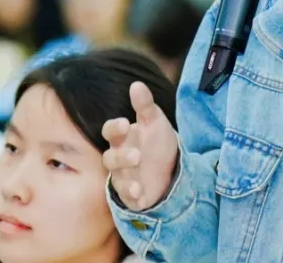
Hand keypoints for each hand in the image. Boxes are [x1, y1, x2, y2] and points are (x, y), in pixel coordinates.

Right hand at [101, 81, 178, 210]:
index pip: (110, 132)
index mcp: (123, 138)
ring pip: (117, 179)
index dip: (114, 128)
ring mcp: (123, 177)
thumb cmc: (157, 142)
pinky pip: (127, 198)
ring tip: (139, 182)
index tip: (124, 124)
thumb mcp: (155, 121)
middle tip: (137, 155)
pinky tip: (141, 195)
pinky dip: (133, 197)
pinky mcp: (131, 195)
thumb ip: (145, 105)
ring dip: (127, 180)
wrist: (171, 168)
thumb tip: (136, 84)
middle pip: (110, 158)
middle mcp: (118, 158)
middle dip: (121, 157)